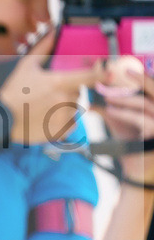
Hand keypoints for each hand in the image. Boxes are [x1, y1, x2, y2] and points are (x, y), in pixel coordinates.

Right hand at [0, 33, 103, 144]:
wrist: (0, 119)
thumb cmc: (13, 91)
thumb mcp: (26, 66)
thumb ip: (43, 48)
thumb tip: (52, 30)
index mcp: (59, 83)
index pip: (90, 77)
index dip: (102, 74)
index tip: (110, 72)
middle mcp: (65, 100)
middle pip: (77, 93)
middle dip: (66, 92)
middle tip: (46, 95)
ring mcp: (64, 116)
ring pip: (73, 109)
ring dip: (64, 107)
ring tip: (43, 108)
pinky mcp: (61, 131)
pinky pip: (71, 124)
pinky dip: (62, 122)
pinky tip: (46, 119)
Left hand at [98, 67, 153, 183]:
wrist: (136, 169)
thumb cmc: (130, 144)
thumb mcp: (120, 122)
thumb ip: (110, 109)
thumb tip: (93, 96)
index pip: (152, 90)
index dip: (143, 79)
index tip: (129, 69)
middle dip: (141, 80)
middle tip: (125, 72)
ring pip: (147, 105)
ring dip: (125, 99)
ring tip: (107, 99)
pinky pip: (142, 120)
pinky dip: (125, 113)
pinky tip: (110, 111)